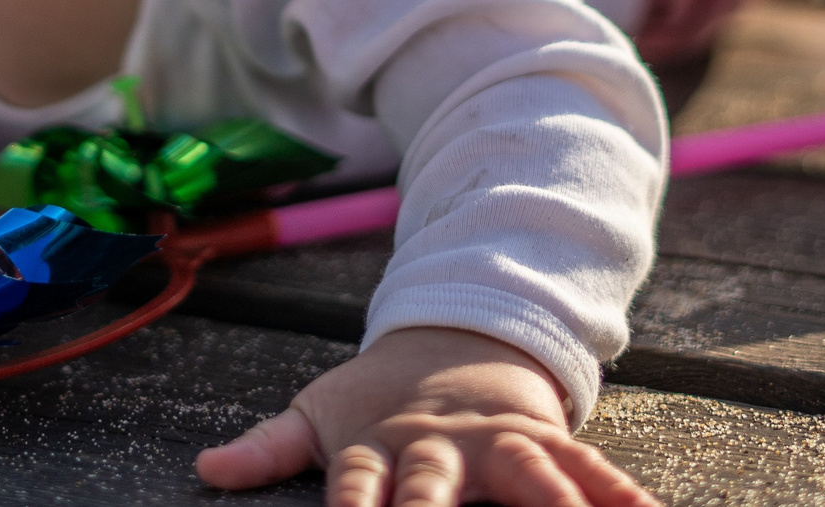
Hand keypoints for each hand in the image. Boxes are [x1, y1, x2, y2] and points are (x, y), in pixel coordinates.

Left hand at [196, 326, 656, 506]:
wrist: (458, 334)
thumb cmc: (379, 398)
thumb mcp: (320, 413)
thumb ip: (266, 447)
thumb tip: (206, 469)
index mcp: (381, 448)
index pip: (358, 494)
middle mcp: (443, 450)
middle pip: (438, 495)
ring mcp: (500, 445)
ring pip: (528, 480)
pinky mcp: (548, 443)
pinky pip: (590, 471)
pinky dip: (619, 494)